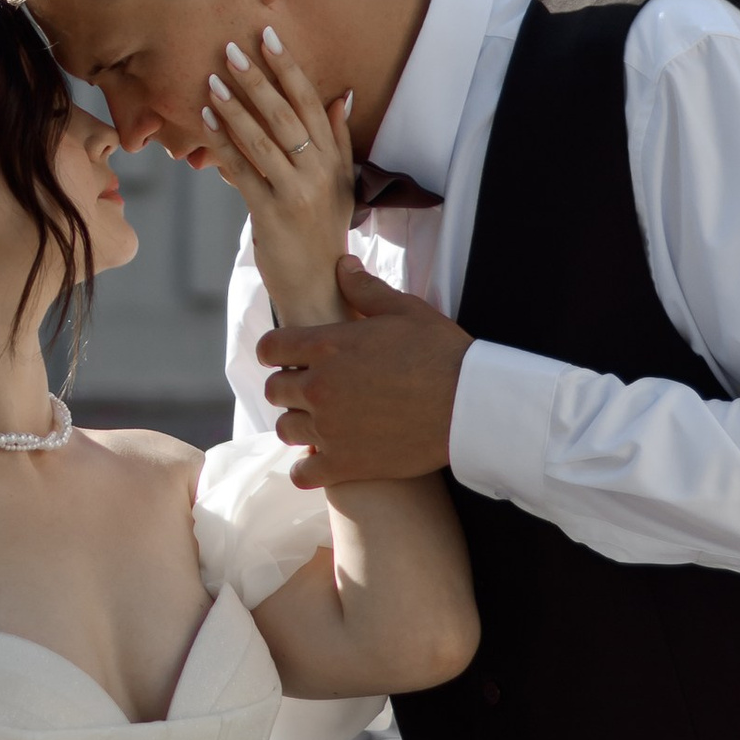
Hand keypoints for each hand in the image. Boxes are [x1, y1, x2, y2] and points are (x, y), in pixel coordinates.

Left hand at [199, 25, 353, 329]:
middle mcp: (319, 172)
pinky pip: (241, 171)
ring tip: (211, 80)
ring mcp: (295, 193)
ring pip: (261, 141)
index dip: (289, 68)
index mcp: (334, 159)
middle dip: (257, 79)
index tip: (268, 36)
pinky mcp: (270, 214)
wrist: (319, 284)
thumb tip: (340, 94)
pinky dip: (221, 144)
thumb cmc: (323, 229)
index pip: (311, 103)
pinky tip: (204, 121)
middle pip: (286, 115)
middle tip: (230, 48)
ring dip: (234, 108)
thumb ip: (338, 139)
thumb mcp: (340, 183)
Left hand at [260, 261, 472, 486]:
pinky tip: (320, 461)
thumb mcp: (405, 310)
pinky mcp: (346, 464)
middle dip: (287, 386)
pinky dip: (306, 470)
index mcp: (328, 346)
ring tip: (319, 421)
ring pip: (285, 429)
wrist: (469, 406)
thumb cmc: (441, 353)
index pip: (270, 348)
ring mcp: (330, 429)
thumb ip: (366, 289)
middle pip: (274, 390)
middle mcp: (320, 388)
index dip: (275, 351)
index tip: (285, 356)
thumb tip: (343, 265)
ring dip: (298, 423)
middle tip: (310, 388)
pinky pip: (303, 474)